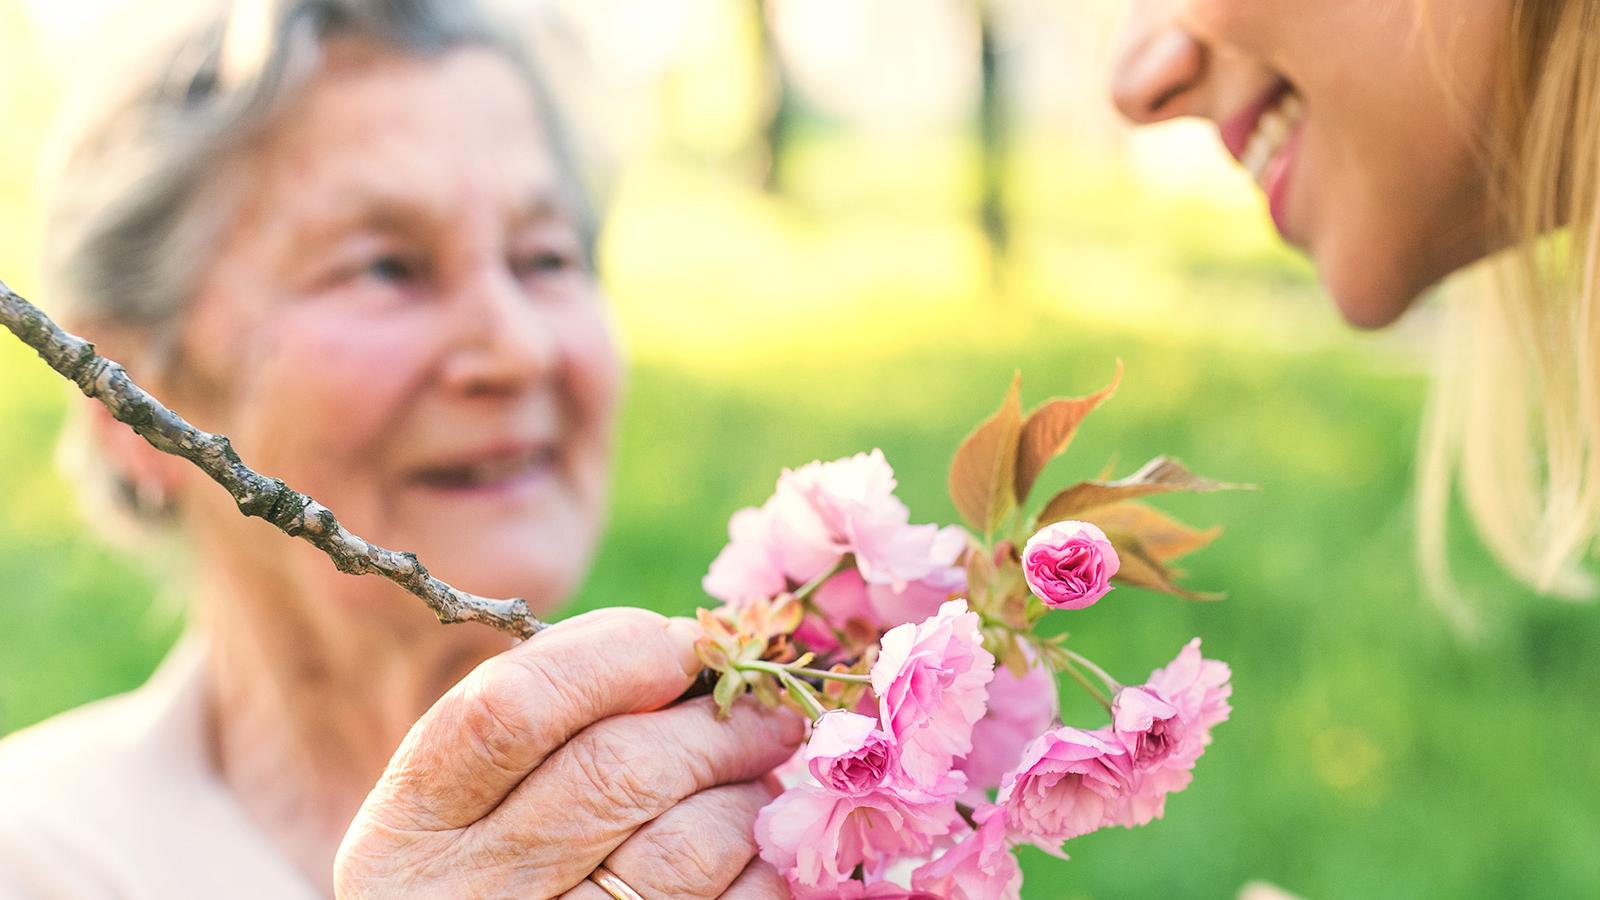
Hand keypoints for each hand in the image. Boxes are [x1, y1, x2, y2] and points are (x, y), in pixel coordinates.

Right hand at [333, 608, 802, 898]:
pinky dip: (758, 865)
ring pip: (684, 845)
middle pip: (614, 771)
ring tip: (755, 777)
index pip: (513, 708)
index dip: (616, 656)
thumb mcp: (465, 798)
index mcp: (411, 823)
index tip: (684, 643)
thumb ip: (547, 715)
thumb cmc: (487, 867)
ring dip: (745, 794)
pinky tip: (746, 847)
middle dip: (713, 724)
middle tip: (767, 707)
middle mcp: (463, 894)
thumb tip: (688, 646)